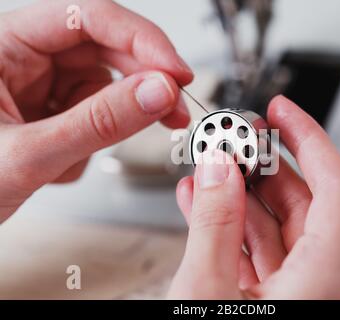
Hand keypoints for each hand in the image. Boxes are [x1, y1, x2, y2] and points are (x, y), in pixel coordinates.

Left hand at [0, 0, 192, 221]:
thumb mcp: (28, 153)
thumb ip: (98, 123)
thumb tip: (157, 93)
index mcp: (5, 43)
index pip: (88, 17)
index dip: (141, 40)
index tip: (175, 71)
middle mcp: (28, 57)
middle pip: (107, 49)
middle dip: (145, 82)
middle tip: (173, 110)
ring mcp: (43, 83)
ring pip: (107, 85)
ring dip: (112, 122)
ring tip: (80, 156)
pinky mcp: (55, 108)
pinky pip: (98, 112)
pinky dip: (95, 142)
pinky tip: (64, 163)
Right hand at [169, 96, 339, 298]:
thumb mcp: (207, 290)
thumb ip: (213, 225)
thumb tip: (217, 168)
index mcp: (326, 277)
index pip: (336, 185)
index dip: (308, 137)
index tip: (282, 111)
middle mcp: (323, 283)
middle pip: (302, 202)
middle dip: (262, 165)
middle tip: (234, 140)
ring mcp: (299, 293)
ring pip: (276, 227)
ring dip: (239, 196)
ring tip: (209, 169)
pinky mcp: (275, 301)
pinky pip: (258, 253)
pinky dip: (231, 229)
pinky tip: (203, 206)